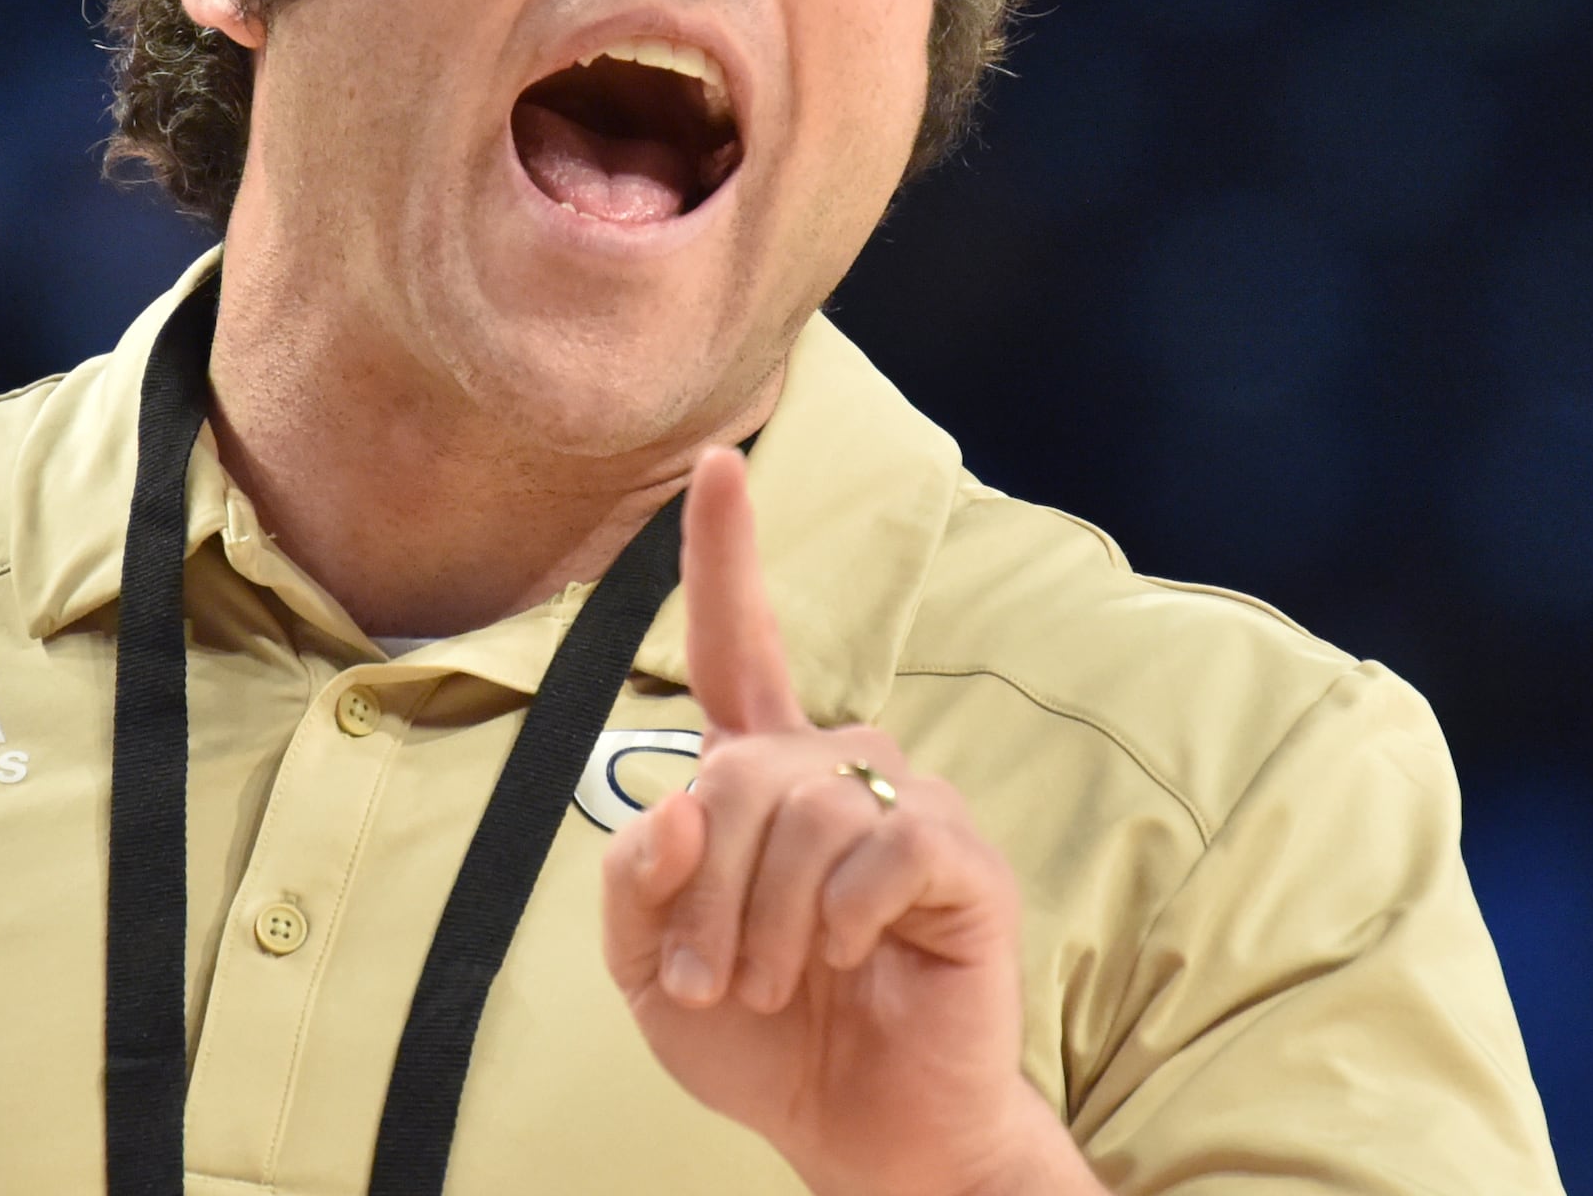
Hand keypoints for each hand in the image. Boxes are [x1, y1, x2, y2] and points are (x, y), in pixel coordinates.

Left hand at [600, 449, 1093, 1195]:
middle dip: (702, 892)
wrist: (865, 1133)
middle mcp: (837, 769)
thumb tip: (672, 800)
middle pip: (736, 770)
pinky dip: (840, 918)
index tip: (721, 463)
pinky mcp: (959, 858)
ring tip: (776, 985)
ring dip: (761, 924)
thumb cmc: (766, 1041)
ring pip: (797, 811)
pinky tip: (850, 959)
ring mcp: (905, 806)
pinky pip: (878, 848)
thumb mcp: (651, 973)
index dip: (724, 555)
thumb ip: (633, 886)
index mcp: (763, 777)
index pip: (739, 644)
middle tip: (714, 982)